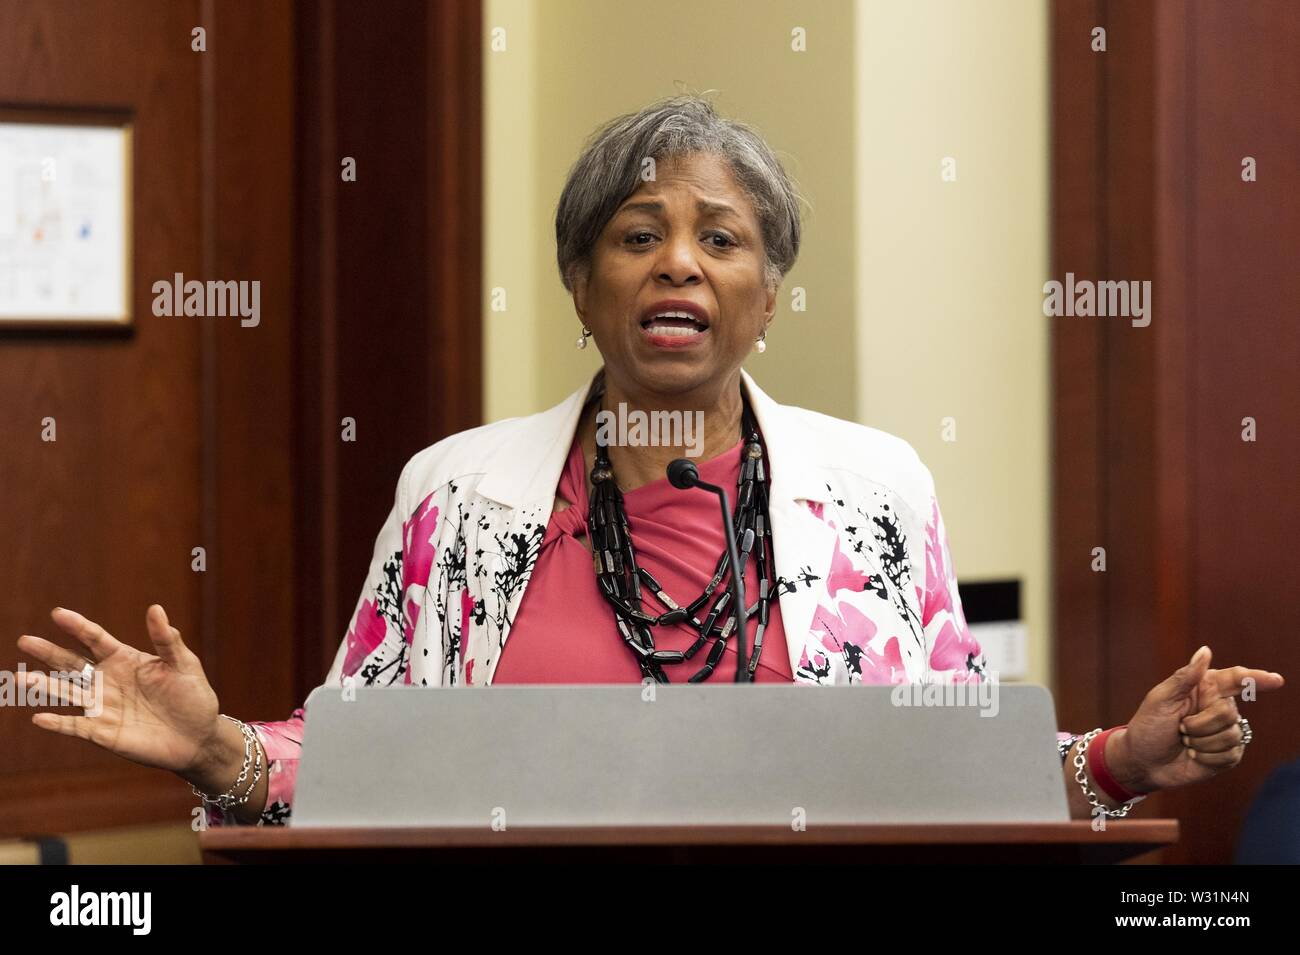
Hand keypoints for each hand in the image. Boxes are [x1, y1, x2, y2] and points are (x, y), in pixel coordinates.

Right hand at [16, 605, 222, 776]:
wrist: (198, 737)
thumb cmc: (193, 696)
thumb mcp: (183, 664)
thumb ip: (167, 639)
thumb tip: (156, 608)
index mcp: (125, 660)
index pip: (95, 639)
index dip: (78, 626)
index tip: (58, 613)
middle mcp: (108, 681)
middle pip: (72, 663)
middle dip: (49, 652)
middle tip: (25, 640)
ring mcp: (103, 706)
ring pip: (68, 693)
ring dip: (44, 686)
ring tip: (20, 678)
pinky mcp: (103, 732)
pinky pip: (76, 727)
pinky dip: (58, 723)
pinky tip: (39, 718)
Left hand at [1108, 646, 1283, 792]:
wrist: (1143, 760)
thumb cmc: (1149, 726)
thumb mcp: (1160, 699)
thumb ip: (1184, 677)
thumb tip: (1205, 651)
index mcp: (1204, 688)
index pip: (1236, 679)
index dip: (1257, 678)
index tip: (1275, 680)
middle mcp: (1219, 707)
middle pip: (1229, 712)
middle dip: (1200, 724)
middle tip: (1180, 728)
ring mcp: (1225, 731)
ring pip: (1232, 735)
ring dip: (1201, 742)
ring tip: (1185, 742)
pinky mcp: (1228, 754)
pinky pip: (1231, 755)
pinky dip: (1207, 758)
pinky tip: (1194, 756)